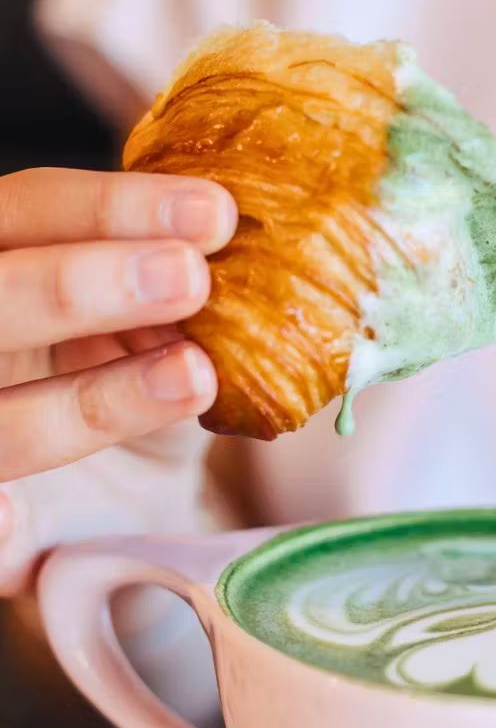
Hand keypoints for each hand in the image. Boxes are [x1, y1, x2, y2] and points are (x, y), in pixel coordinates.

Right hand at [0, 167, 238, 593]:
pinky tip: (14, 520)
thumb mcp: (160, 326)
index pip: (31, 212)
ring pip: (1, 421)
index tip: (215, 212)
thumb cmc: (139, 379)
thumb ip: (174, 297)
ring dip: (91, 399)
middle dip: (83, 285)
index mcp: (11, 267)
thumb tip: (239, 254)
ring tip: (193, 376)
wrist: (129, 493)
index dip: (112, 207)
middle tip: (190, 278)